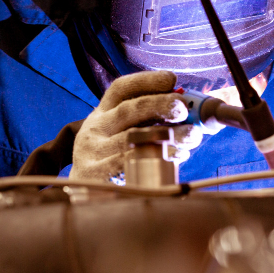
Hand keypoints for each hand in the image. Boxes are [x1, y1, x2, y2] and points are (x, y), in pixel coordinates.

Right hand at [69, 71, 201, 180]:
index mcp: (103, 112)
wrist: (82, 192)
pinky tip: (177, 156)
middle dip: (159, 105)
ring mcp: (93, 151)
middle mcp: (96, 127)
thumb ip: (150, 121)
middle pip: (128, 110)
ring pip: (132, 138)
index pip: (120, 89)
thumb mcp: (122, 134)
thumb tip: (190, 112)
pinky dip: (156, 158)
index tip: (172, 79)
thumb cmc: (112, 159)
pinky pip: (127, 164)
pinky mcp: (94, 174)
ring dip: (166, 134)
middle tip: (183, 109)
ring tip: (191, 135)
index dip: (146, 81)